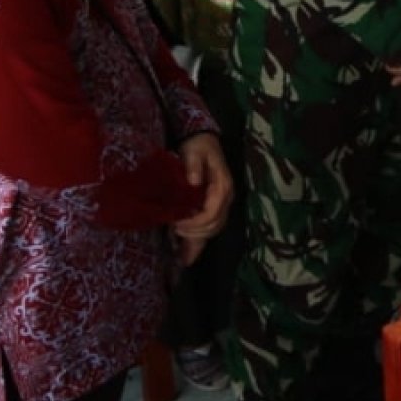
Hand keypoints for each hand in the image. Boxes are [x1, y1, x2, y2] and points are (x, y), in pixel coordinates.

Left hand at [171, 132, 232, 265]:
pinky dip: (198, 245)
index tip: (178, 223)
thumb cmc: (198, 146)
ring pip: (213, 230)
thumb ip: (193, 166)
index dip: (196, 222)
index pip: (212, 212)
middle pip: (214, 225)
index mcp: (222, 186)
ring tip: (177, 242)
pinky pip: (209, 229)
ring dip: (196, 240)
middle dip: (195, 233)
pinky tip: (187, 259)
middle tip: (174, 230)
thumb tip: (193, 182)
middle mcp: (226, 198)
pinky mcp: (214, 208)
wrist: (202, 141)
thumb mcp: (194, 150)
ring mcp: (222, 204)